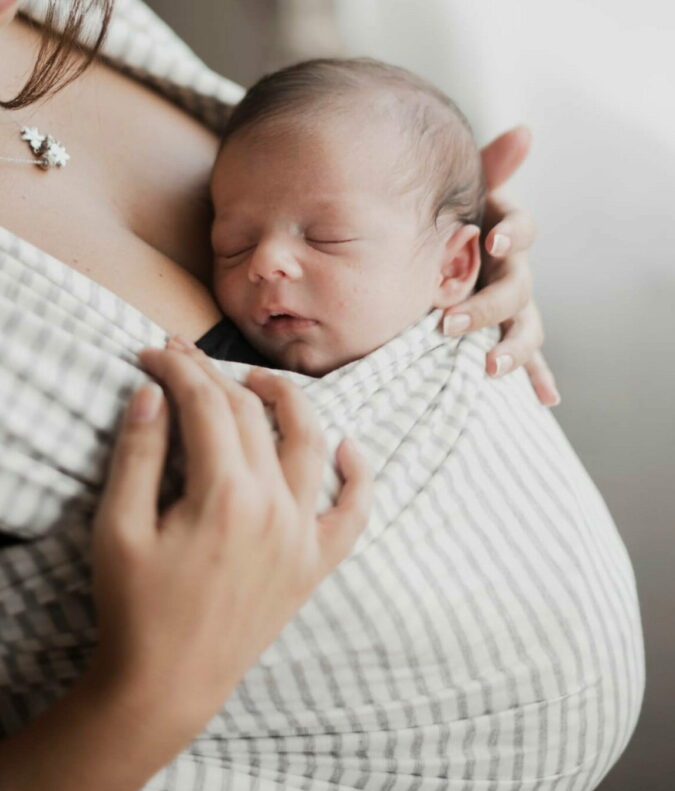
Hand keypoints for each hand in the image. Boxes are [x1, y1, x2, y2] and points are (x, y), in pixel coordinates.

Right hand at [89, 344, 372, 734]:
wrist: (167, 686)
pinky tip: (349, 446)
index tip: (155, 354)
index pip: (206, 404)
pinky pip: (354, 514)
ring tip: (258, 382)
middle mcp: (274, 507)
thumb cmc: (135, 610)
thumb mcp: (119, 529)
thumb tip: (152, 392)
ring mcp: (301, 536)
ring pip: (310, 444)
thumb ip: (139, 453)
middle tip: (185, 358)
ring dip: (289, 402)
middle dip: (215, 376)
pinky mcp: (314, 565)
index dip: (178, 370)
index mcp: (224, 496)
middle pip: (252, 416)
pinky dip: (358, 476)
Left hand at [441, 126, 559, 406]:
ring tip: (489, 366)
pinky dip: (537, 376)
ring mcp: (514, 307)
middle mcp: (516, 270)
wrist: (447, 250)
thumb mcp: (468, 195)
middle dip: (488, 306)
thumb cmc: (456, 221)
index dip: (513, 233)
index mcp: (505, 234)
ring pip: (525, 328)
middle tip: (450, 323)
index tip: (493, 240)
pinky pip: (529, 357)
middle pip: (517, 289)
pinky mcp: (509, 333)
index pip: (523, 229)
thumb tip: (525, 131)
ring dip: (512, 348)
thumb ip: (491, 167)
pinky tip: (546, 399)